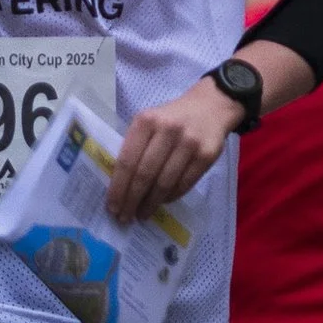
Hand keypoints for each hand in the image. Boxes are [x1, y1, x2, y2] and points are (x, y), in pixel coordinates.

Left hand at [104, 75, 243, 224]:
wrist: (211, 105)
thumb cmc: (171, 117)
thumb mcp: (149, 121)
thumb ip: (135, 146)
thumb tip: (120, 185)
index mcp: (146, 121)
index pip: (127, 161)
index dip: (118, 187)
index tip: (112, 206)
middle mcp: (167, 130)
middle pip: (145, 174)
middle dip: (132, 200)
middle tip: (125, 217)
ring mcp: (189, 143)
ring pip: (165, 183)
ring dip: (151, 203)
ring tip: (142, 214)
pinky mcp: (206, 155)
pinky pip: (184, 184)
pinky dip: (171, 197)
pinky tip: (162, 202)